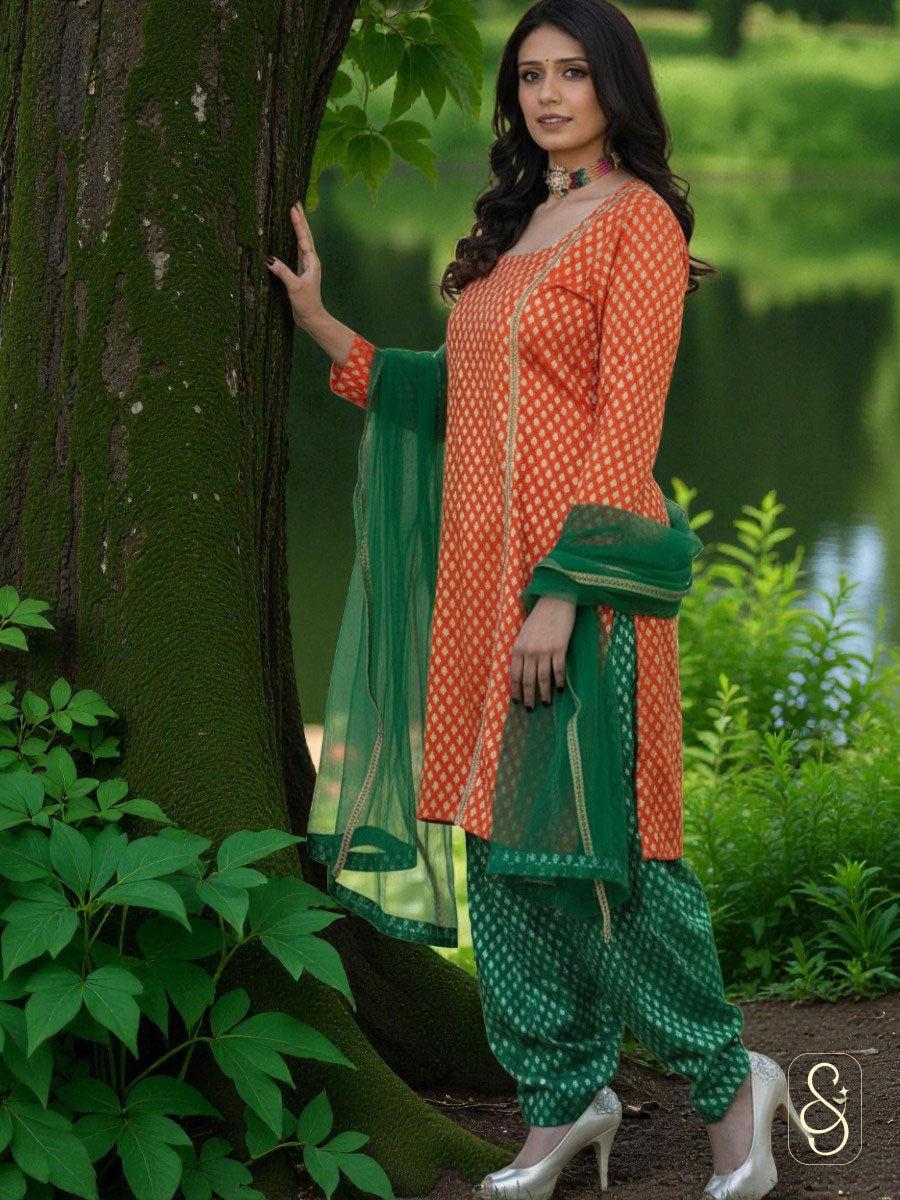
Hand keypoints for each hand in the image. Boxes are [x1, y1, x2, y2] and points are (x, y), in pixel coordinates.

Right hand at [265, 200, 324, 327]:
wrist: (312, 318)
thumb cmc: (306, 304)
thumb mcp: (294, 288)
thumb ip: (283, 273)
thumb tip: (269, 259)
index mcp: (311, 262)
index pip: (303, 237)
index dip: (298, 222)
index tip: (293, 207)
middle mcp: (310, 261)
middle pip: (304, 235)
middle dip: (300, 219)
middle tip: (295, 202)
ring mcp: (305, 265)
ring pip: (301, 241)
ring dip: (297, 227)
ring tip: (293, 213)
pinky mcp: (300, 271)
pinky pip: (296, 250)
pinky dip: (293, 239)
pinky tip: (289, 235)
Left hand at [509, 596, 575, 708]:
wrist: (556, 600)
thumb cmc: (540, 616)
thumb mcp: (524, 633)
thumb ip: (522, 651)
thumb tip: (523, 671)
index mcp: (518, 647)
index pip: (514, 675)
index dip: (516, 690)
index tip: (517, 701)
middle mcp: (529, 651)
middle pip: (527, 680)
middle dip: (528, 697)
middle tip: (530, 709)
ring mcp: (544, 650)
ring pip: (542, 679)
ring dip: (544, 694)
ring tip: (545, 704)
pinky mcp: (559, 648)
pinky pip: (558, 670)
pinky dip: (559, 681)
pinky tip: (561, 689)